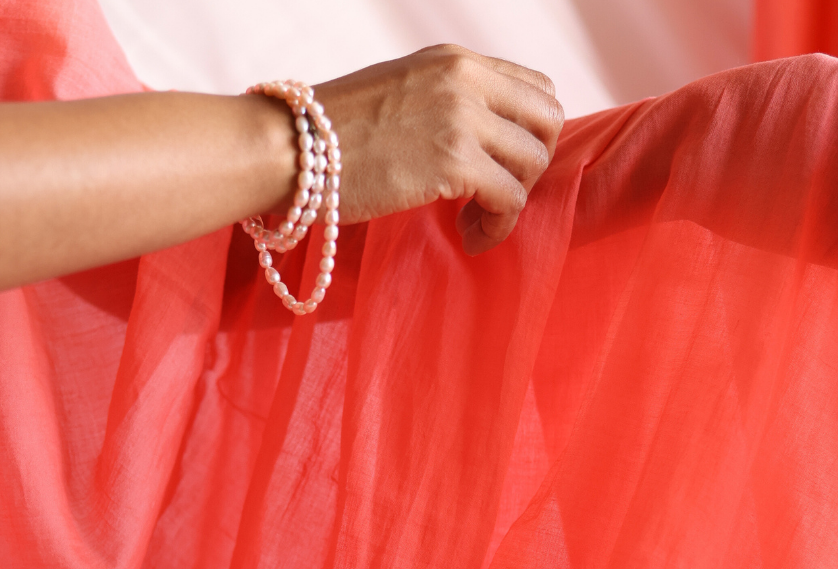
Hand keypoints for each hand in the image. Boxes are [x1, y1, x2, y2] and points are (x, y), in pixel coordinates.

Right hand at [314, 46, 563, 254]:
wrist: (290, 148)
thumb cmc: (330, 134)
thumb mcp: (398, 92)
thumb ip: (442, 103)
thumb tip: (470, 138)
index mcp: (455, 61)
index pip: (534, 87)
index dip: (527, 134)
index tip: (500, 166)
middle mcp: (466, 80)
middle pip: (548, 120)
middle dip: (532, 165)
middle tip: (496, 196)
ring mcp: (462, 119)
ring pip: (533, 162)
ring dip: (512, 201)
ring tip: (474, 223)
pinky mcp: (453, 164)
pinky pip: (509, 199)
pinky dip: (497, 226)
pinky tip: (470, 237)